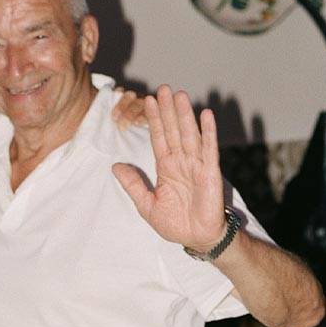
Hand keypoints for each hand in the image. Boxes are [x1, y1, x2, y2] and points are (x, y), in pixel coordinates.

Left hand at [112, 86, 228, 251]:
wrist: (197, 238)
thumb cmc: (175, 223)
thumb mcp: (147, 205)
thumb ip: (133, 185)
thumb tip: (115, 166)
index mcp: (166, 167)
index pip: (159, 138)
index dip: (154, 119)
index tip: (148, 100)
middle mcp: (181, 162)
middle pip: (173, 130)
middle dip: (168, 110)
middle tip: (163, 88)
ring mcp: (197, 165)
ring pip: (189, 135)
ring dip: (185, 115)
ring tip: (179, 95)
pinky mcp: (210, 173)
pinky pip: (209, 149)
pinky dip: (208, 132)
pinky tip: (205, 115)